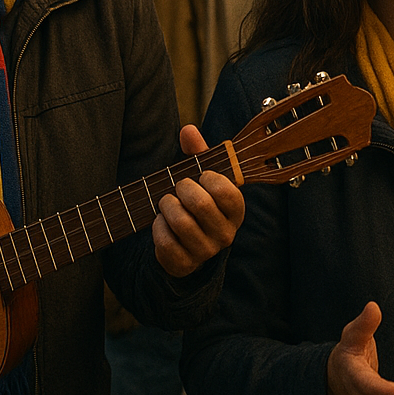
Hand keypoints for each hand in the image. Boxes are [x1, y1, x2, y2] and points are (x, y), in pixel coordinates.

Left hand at [152, 125, 245, 276]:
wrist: (187, 246)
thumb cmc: (198, 203)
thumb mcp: (202, 179)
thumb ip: (198, 154)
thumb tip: (188, 130)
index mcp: (236, 211)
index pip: (227, 193)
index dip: (209, 179)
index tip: (201, 176)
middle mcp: (226, 234)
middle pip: (200, 205)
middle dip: (181, 189)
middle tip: (177, 187)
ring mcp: (206, 251)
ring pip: (181, 223)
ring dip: (166, 207)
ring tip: (166, 203)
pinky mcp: (185, 264)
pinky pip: (165, 242)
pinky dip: (157, 228)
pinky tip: (160, 222)